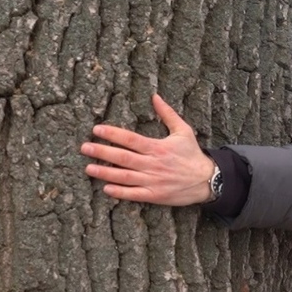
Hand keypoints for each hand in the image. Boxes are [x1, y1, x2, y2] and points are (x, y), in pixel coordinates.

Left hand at [81, 94, 214, 205]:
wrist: (207, 180)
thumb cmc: (192, 154)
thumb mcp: (183, 130)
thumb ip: (167, 113)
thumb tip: (155, 96)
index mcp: (158, 147)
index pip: (130, 139)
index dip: (112, 134)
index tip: (97, 130)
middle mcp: (153, 164)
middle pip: (123, 157)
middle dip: (102, 152)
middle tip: (84, 148)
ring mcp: (153, 181)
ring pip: (124, 176)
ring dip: (105, 173)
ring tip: (88, 168)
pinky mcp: (155, 195)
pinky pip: (134, 194)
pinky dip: (120, 192)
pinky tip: (106, 189)